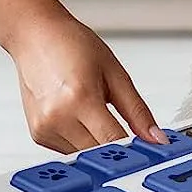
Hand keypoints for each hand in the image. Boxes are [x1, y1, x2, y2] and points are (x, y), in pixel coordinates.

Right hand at [4, 8, 169, 154]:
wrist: (35, 36)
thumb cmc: (71, 44)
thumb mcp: (114, 71)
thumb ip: (137, 110)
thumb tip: (156, 138)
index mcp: (80, 97)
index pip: (114, 141)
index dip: (135, 150)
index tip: (149, 149)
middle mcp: (58, 117)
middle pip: (99, 154)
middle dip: (117, 147)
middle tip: (126, 128)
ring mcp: (44, 128)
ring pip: (85, 156)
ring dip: (97, 142)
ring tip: (94, 111)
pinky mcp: (37, 134)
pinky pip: (68, 150)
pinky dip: (80, 140)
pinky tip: (77, 116)